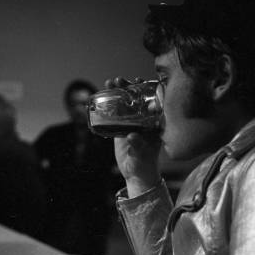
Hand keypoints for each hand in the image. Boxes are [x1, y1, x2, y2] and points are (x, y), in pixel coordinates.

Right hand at [105, 77, 161, 197]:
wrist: (136, 174)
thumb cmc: (145, 164)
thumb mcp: (143, 154)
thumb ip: (139, 145)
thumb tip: (132, 136)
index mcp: (154, 122)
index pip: (151, 99)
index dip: (146, 88)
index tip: (139, 81)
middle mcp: (143, 119)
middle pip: (136, 98)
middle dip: (128, 87)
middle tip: (119, 80)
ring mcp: (131, 122)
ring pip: (124, 103)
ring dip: (117, 92)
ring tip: (109, 82)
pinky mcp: (120, 128)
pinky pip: (114, 114)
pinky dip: (107, 105)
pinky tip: (100, 96)